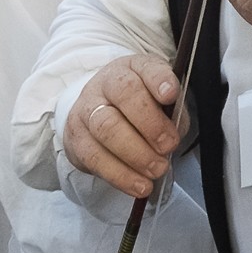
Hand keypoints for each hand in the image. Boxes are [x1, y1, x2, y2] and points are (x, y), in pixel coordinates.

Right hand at [63, 54, 187, 197]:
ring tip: (157, 169)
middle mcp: (106, 83)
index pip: (146, 67)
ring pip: (106, 127)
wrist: (101, 113)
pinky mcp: (76, 139)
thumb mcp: (162, 101)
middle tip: (169, 145)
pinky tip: (140, 185)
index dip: (159, 79)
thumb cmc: (140, 107)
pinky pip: (95, 158)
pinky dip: (121, 175)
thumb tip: (175, 132)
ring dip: (136, 154)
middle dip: (150, 124)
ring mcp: (87, 109)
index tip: (171, 95)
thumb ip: (173, 112)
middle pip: (124, 95)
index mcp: (133, 68)